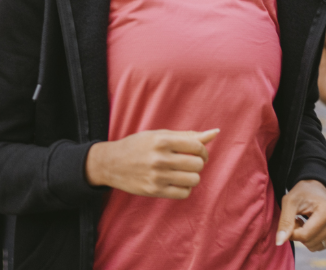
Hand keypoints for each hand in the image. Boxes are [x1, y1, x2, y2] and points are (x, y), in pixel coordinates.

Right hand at [84, 129, 218, 198]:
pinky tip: (177, 182)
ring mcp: (157, 176)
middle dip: (197, 164)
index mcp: (162, 140)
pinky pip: (184, 193)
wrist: (111, 163)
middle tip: (189, 163)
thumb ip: (187, 135)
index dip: (203, 151)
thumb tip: (215, 133)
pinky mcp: (154, 190)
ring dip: (192, 177)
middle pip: (198, 164)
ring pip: (194, 180)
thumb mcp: (159, 135)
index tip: (199, 154)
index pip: (197, 147)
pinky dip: (185, 188)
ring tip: (183, 173)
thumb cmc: (138, 146)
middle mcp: (160, 158)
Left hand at [277, 179, 325, 250]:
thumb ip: (284, 222)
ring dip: (306, 238)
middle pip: (311, 242)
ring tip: (306, 222)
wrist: (317, 188)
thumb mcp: (289, 202)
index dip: (292, 232)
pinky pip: (322, 246)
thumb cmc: (302, 193)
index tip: (292, 219)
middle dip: (299, 234)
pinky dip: (313, 239)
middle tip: (298, 219)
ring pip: (316, 247)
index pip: (305, 235)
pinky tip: (313, 226)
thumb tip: (279, 242)